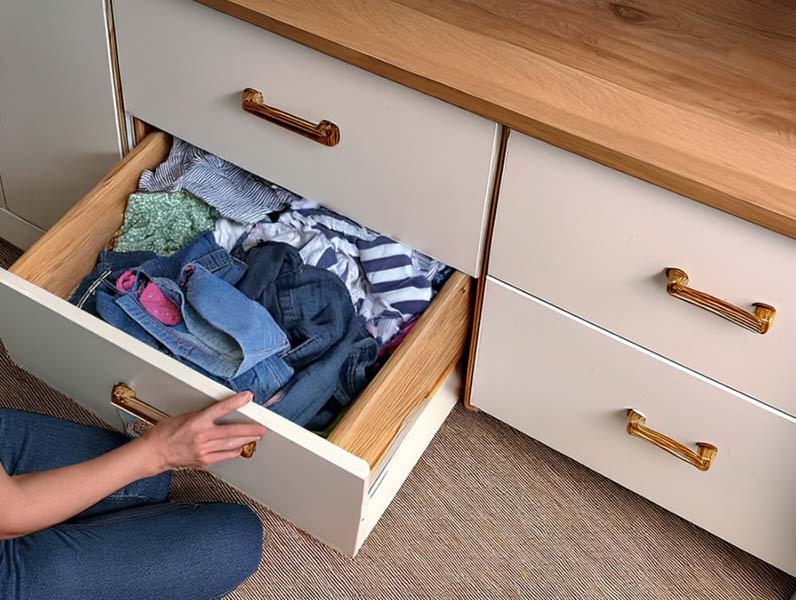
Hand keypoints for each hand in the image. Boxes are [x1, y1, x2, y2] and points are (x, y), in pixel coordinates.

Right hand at [139, 392, 266, 472]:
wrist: (155, 453)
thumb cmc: (165, 433)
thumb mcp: (185, 417)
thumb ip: (204, 416)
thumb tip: (220, 412)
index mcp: (197, 422)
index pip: (221, 409)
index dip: (236, 402)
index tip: (247, 397)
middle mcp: (202, 437)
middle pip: (233, 431)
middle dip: (251, 429)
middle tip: (263, 427)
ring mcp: (204, 450)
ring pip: (232, 445)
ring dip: (246, 440)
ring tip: (256, 436)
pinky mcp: (204, 460)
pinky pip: (224, 456)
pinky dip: (234, 452)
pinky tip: (240, 448)